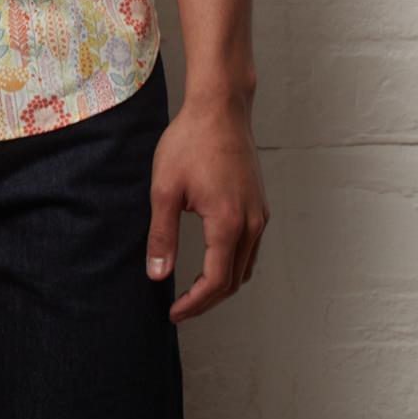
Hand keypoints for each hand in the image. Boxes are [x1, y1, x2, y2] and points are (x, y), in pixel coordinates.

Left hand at [145, 95, 268, 322]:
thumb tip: (157, 275)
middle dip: (207, 300)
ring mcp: (259, 214)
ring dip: (222, 284)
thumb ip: (162, 235)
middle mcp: (251, 223)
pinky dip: (233, 264)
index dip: (195, 304)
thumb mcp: (165, 188)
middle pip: (234, 281)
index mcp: (228, 223)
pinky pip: (251, 247)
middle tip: (180, 307)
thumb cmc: (190, 141)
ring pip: (246, 267)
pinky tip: (213, 259)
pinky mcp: (259, 203)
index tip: (173, 312)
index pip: (216, 282)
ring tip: (195, 291)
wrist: (220, 106)